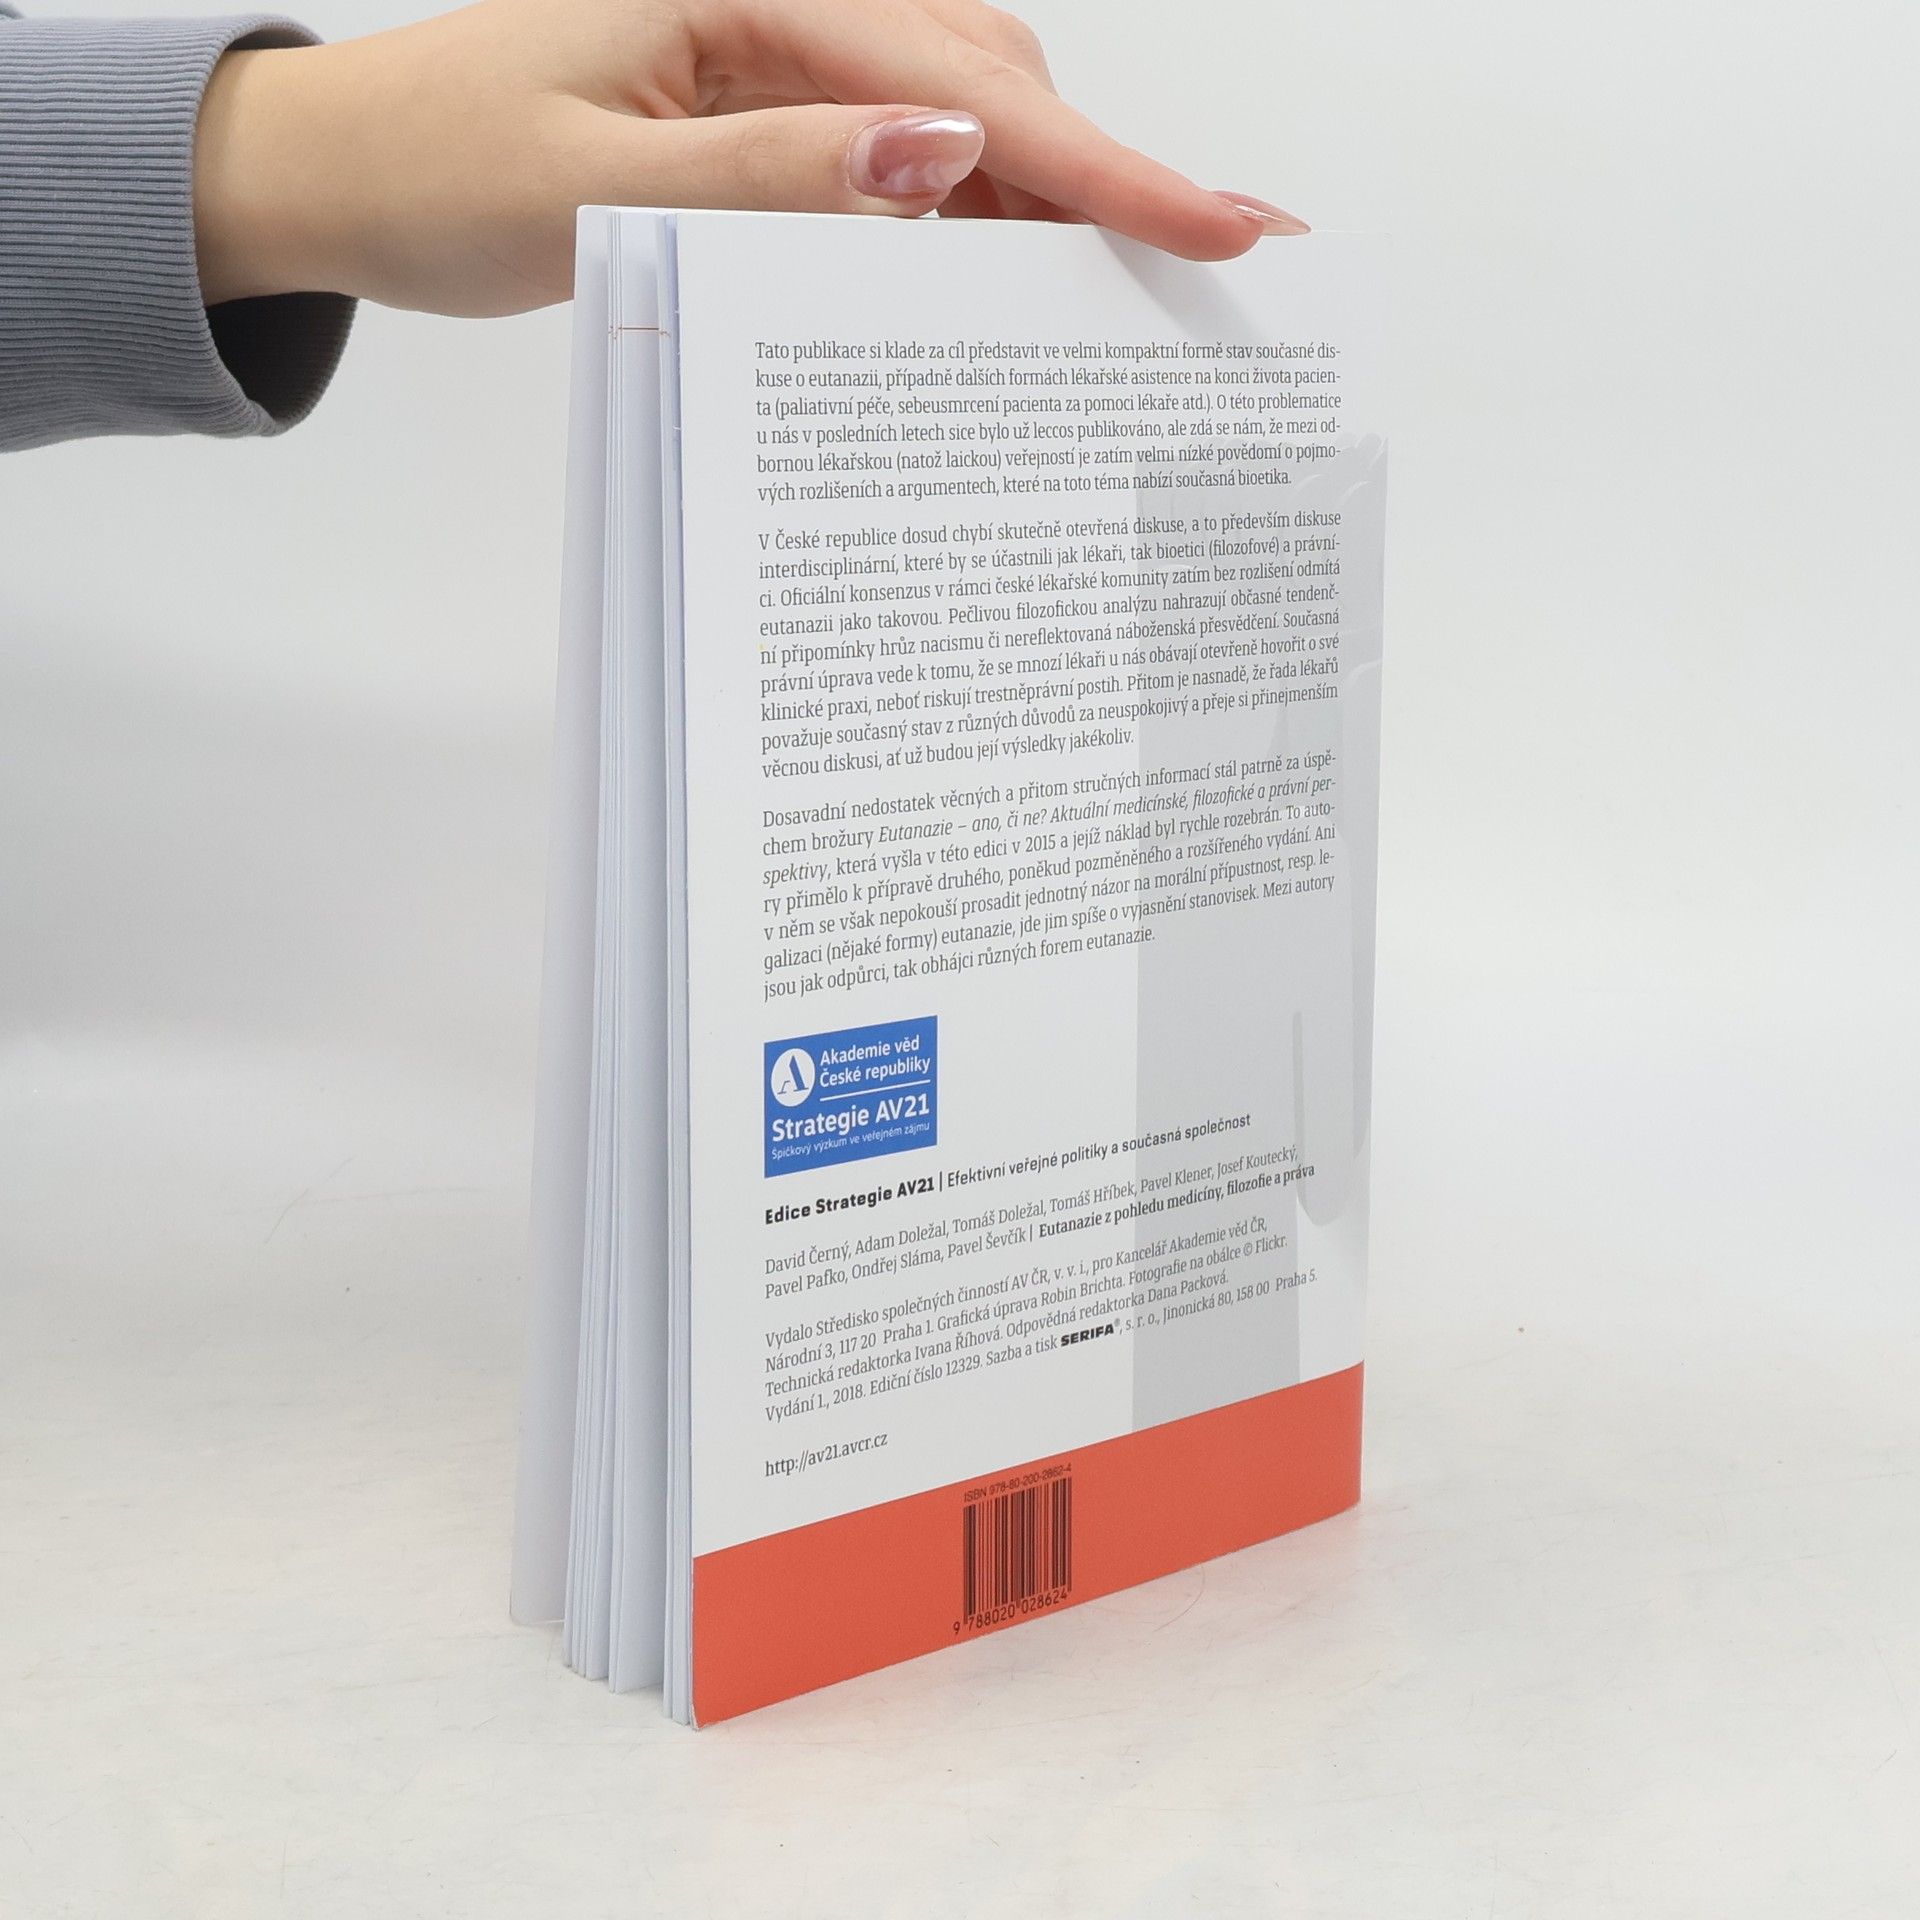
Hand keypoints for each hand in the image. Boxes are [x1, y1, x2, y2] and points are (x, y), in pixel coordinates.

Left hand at [191, 0, 1308, 315]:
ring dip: (1044, 200)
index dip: (1098, 162)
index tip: (1215, 225)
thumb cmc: (440, 167)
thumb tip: (942, 154)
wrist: (347, 170)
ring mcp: (777, 52)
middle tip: (1220, 267)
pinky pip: (896, 153)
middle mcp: (781, 0)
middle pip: (993, 77)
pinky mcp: (764, 108)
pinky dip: (962, 215)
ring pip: (960, 111)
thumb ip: (775, 174)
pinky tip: (1007, 277)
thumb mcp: (598, 186)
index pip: (964, 79)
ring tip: (1138, 292)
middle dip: (1105, 178)